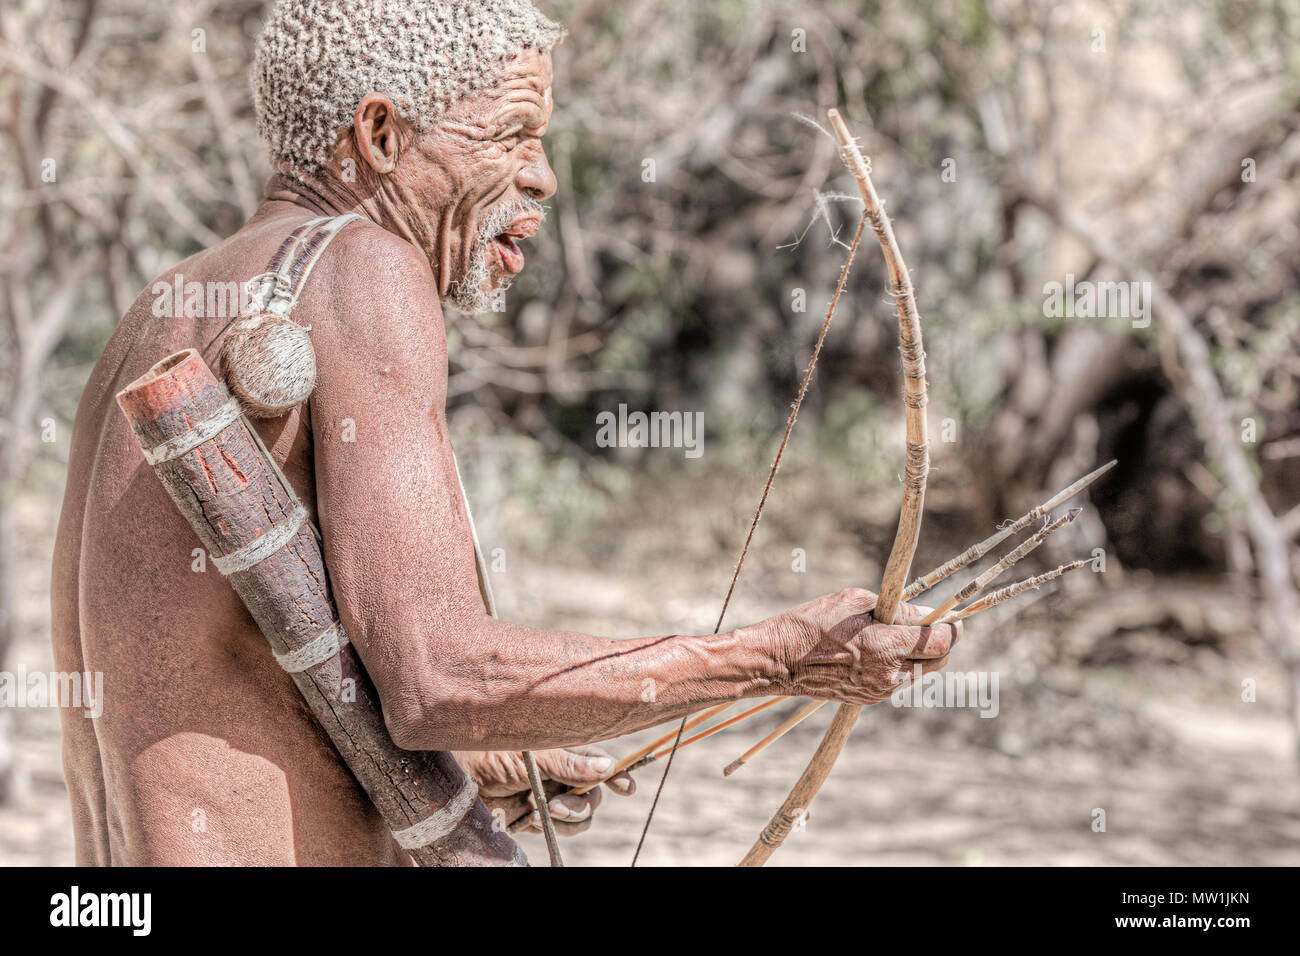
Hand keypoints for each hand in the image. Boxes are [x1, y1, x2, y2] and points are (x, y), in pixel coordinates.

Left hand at [454, 745, 635, 836]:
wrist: (459, 780)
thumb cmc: (490, 754)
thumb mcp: (532, 755)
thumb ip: (569, 763)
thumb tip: (607, 767)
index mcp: (562, 750)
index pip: (598, 760)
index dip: (616, 773)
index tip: (627, 788)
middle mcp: (560, 773)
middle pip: (593, 794)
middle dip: (582, 804)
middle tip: (557, 806)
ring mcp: (550, 795)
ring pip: (581, 816)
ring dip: (568, 818)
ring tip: (542, 812)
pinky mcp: (537, 816)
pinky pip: (560, 829)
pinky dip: (551, 827)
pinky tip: (530, 818)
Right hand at [775, 588, 961, 705]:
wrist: (778, 661)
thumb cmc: (812, 623)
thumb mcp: (855, 601)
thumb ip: (897, 608)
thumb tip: (925, 615)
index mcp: (887, 647)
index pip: (941, 642)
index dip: (952, 628)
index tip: (952, 618)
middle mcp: (888, 675)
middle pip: (938, 663)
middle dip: (941, 643)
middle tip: (930, 625)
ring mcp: (879, 691)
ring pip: (919, 674)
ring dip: (920, 657)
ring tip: (900, 636)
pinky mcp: (868, 699)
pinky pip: (898, 682)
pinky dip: (900, 667)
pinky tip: (879, 651)